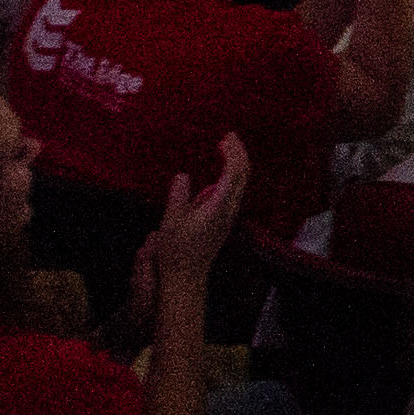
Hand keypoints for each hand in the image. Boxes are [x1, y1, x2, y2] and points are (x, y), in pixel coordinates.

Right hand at [150, 132, 252, 285]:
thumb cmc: (176, 252)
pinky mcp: (224, 221)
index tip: (225, 138)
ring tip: (224, 147)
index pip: (234, 174)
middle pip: (243, 176)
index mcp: (217, 208)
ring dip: (236, 163)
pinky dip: (231, 176)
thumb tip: (183, 176)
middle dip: (239, 153)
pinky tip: (219, 173)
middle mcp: (228, 211)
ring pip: (241, 184)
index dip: (233, 153)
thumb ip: (178, 197)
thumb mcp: (170, 223)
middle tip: (228, 136)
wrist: (186, 278)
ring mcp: (228, 216)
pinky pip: (234, 192)